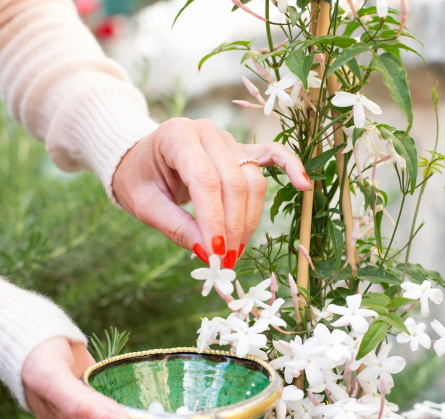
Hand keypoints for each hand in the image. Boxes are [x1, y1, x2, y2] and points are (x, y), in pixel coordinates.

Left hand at [112, 118, 310, 266]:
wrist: (139, 157)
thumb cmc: (139, 178)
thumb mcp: (145, 205)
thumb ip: (176, 227)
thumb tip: (209, 253)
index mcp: (178, 136)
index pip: (206, 180)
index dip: (214, 219)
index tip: (216, 253)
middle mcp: (208, 131)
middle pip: (234, 182)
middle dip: (233, 226)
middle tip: (225, 260)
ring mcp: (229, 138)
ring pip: (252, 181)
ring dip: (249, 219)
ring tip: (236, 249)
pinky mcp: (242, 150)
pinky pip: (273, 155)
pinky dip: (291, 168)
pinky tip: (304, 186)